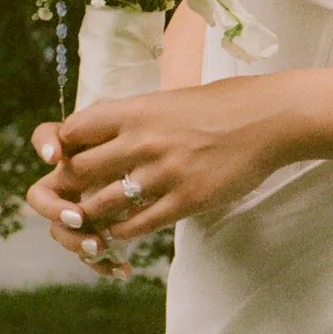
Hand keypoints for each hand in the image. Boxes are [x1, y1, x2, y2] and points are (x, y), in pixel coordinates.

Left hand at [24, 75, 308, 274]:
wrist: (270, 118)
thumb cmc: (222, 105)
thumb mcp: (169, 101)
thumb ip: (135, 119)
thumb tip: (101, 138)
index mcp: (136, 110)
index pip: (72, 131)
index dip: (62, 149)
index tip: (67, 160)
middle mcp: (142, 140)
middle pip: (77, 172)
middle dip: (69, 189)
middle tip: (72, 199)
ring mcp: (163, 172)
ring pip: (100, 206)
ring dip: (92, 218)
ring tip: (93, 223)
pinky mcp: (184, 200)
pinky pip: (136, 226)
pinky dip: (122, 232)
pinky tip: (123, 232)